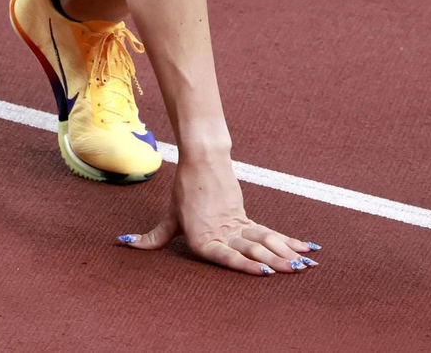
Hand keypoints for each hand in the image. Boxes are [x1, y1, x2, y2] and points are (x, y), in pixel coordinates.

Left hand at [119, 160, 319, 274]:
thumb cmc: (184, 190)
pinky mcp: (245, 216)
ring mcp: (236, 223)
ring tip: (304, 264)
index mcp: (202, 237)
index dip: (244, 264)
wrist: (202, 159)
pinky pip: (268, 231)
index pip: (225, 254)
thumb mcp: (170, 216)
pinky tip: (303, 247)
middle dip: (274, 260)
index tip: (264, 271)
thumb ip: (154, 237)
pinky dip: (286, 240)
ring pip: (264, 240)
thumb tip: (126, 244)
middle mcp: (222, 232)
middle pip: (252, 248)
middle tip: (294, 270)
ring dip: (285, 252)